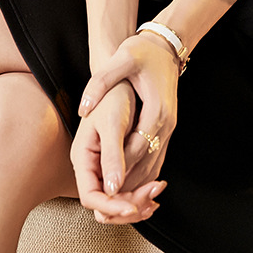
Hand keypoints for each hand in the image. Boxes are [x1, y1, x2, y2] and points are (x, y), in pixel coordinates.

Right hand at [70, 80, 165, 223]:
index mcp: (82, 157)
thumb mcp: (113, 124)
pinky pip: (126, 186)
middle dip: (128, 205)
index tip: (134, 207)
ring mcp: (102, 165)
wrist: (121, 80)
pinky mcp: (116, 162)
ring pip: (117, 198)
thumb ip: (112, 156)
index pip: (90, 197)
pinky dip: (141, 190)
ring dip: (137, 201)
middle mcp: (90, 166)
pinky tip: (156, 185)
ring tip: (158, 194)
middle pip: (105, 203)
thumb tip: (113, 189)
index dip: (112, 206)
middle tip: (154, 200)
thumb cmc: (114, 96)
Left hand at [79, 32, 179, 193]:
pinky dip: (144, 176)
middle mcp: (165, 123)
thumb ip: (101, 82)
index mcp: (156, 109)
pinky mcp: (167, 128)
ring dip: (135, 186)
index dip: (118, 170)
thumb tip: (84, 108)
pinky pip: (157, 159)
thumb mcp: (122, 59)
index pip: (135, 148)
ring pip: (153, 166)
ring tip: (114, 205)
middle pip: (146, 164)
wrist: (166, 45)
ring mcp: (168, 127)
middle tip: (105, 207)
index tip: (104, 191)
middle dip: (127, 187)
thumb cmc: (143, 51)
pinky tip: (128, 187)